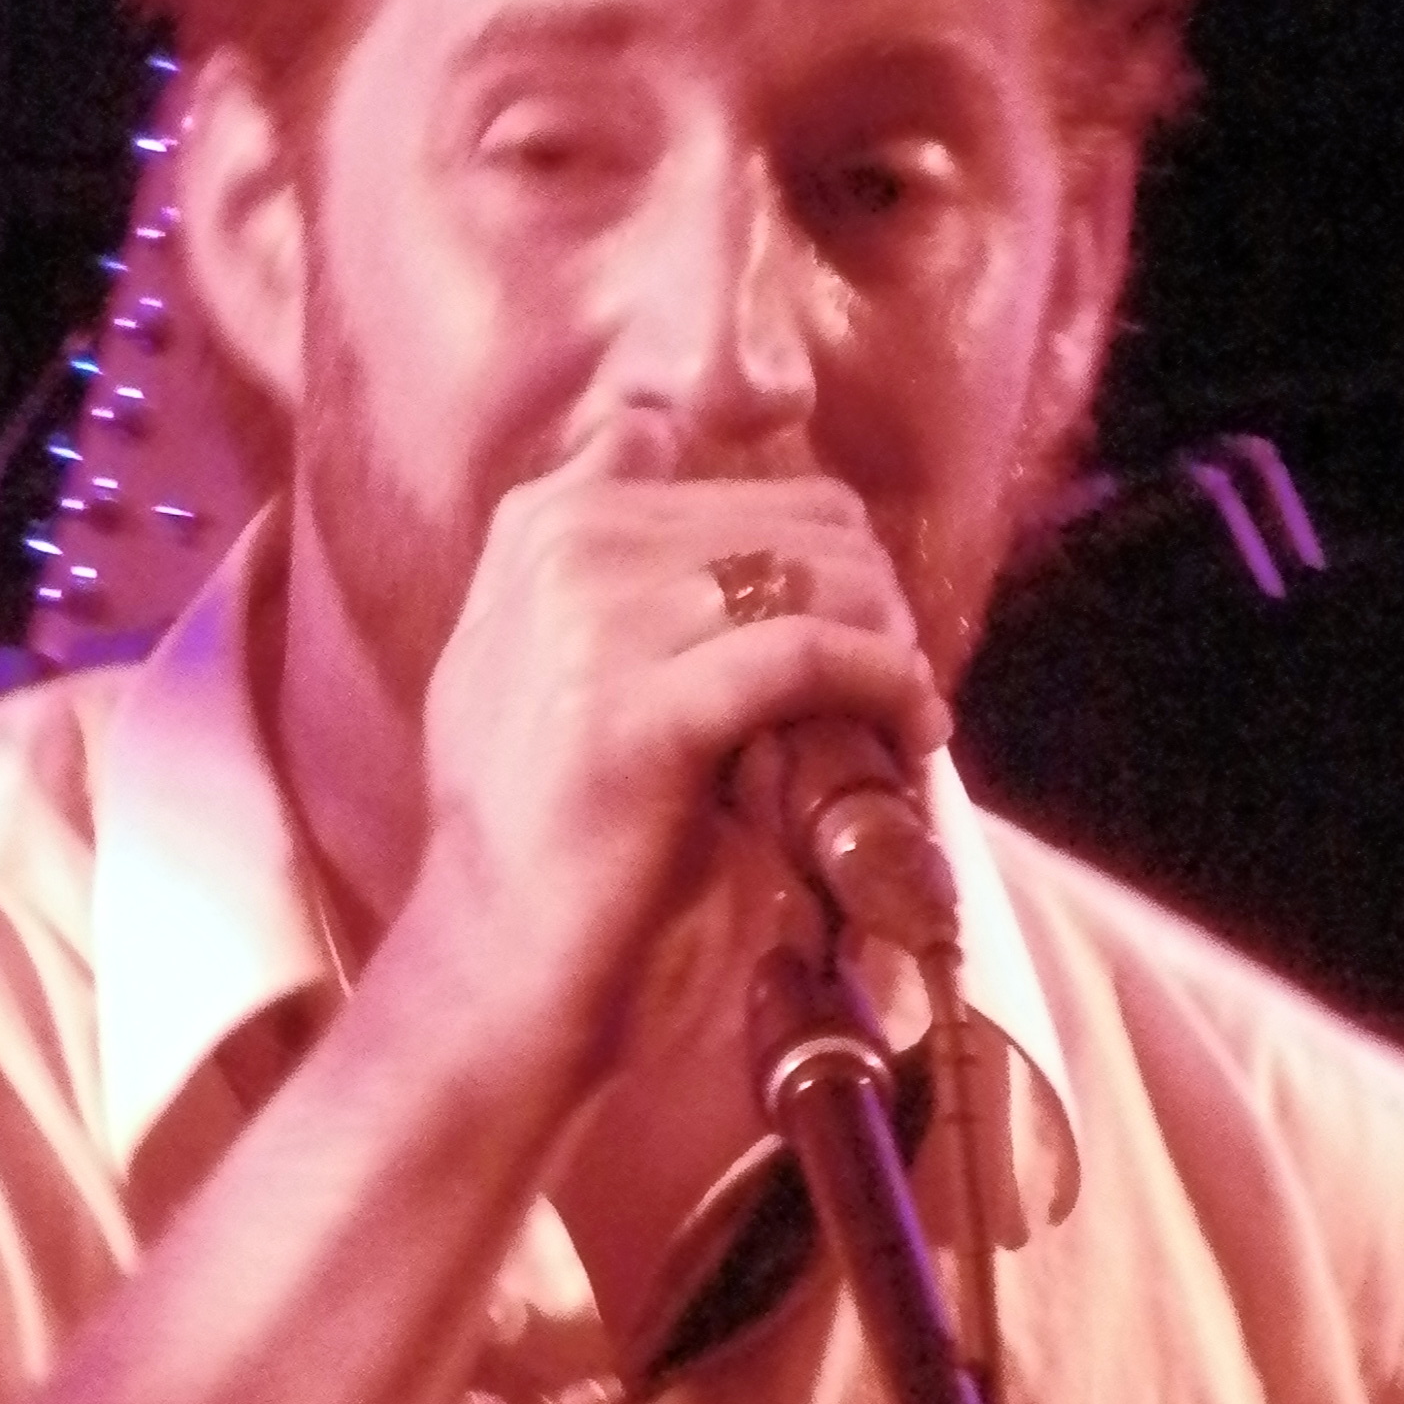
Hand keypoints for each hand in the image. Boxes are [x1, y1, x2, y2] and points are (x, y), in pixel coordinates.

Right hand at [413, 413, 947, 1080]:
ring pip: (815, 576)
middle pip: (800, 520)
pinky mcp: (638, 711)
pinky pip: (810, 655)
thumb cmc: (534, 830)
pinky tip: (909, 730)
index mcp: (546, 523)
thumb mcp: (527, 657)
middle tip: (894, 682)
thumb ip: (589, 561)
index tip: (847, 624)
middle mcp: (565, 547)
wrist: (493, 960)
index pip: (747, 481)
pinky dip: (883, 684)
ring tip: (904, 711)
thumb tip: (659, 444)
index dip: (822, 548)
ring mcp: (593, 624)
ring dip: (890, 641)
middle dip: (872, 597)